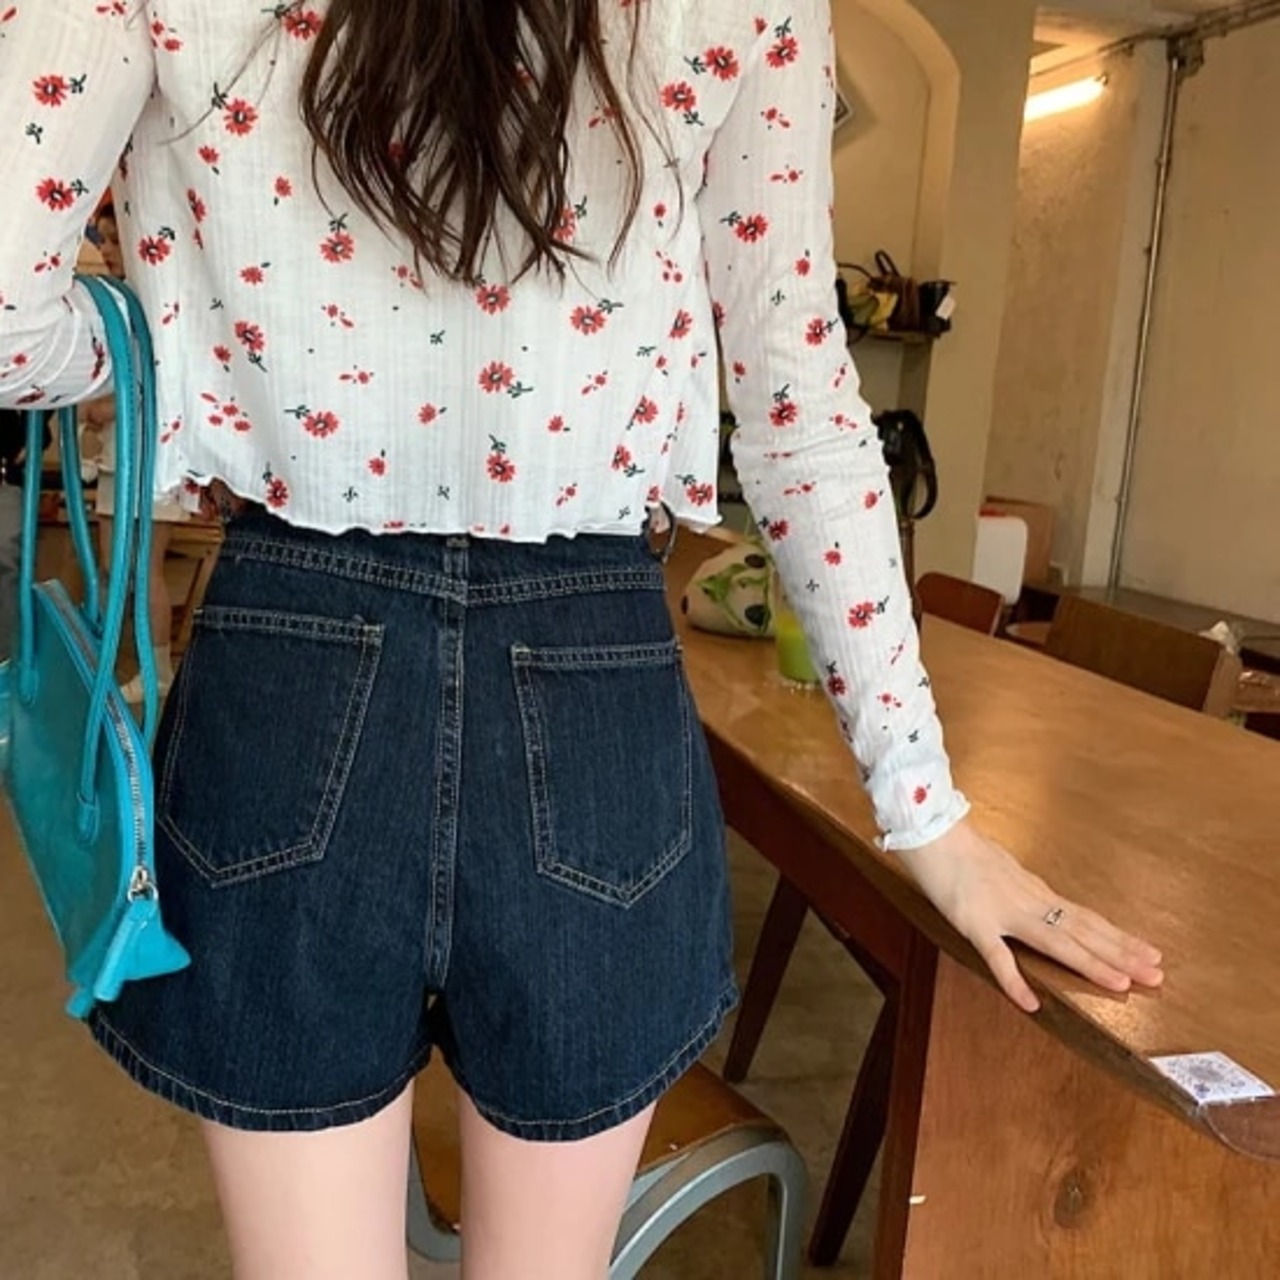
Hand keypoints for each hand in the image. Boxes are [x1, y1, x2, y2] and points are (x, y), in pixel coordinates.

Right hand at [895, 818, 1163, 1012]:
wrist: (932, 832)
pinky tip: (1031, 1004)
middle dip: (1120, 954)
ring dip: (1089, 963)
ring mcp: (1004, 913)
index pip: (1086, 918)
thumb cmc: (962, 848)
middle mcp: (1029, 902)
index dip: (1119, 937)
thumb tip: (1042, 904)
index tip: (1150, 953)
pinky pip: (997, 956)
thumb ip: (1022, 889)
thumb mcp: (1003, 868)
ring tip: (1121, 985)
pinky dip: (1015, 981)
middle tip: (1156, 975)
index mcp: (1035, 891)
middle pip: (1082, 931)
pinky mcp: (974, 923)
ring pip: (1056, 941)